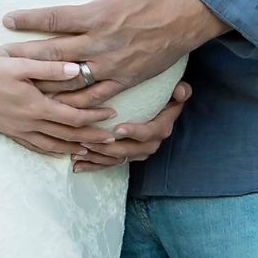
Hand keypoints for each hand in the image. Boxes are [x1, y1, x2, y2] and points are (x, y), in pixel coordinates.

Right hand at [0, 53, 117, 157]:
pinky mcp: (11, 133)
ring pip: (54, 145)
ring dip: (75, 148)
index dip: (94, 118)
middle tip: (112, 139)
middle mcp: (30, 123)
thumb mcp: (19, 64)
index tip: (111, 114)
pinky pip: (37, 147)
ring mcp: (20, 131)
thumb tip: (77, 69)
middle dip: (92, 138)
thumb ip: (49, 67)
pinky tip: (61, 151)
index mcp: (35, 106)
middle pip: (68, 136)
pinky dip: (53, 151)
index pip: (73, 117)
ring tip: (92, 150)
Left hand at [2, 0, 222, 94]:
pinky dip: (75, 104)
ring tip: (22, 80)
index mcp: (98, 15)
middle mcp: (101, 43)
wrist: (190, 17)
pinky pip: (94, 97)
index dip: (27, 20)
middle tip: (1, 56)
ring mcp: (112, 65)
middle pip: (53, 54)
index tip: (7, 20)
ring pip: (70, 80)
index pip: (53, 19)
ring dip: (43, 81)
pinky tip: (57, 106)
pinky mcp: (124, 80)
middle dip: (24, 55)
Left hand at [71, 81, 191, 172]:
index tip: (118, 128)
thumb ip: (180, 91)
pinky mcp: (124, 157)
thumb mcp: (175, 91)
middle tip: (90, 140)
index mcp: (162, 128)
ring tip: (80, 152)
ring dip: (98, 158)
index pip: (150, 132)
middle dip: (109, 148)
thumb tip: (181, 91)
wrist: (157, 108)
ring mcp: (136, 152)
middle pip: (131, 151)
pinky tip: (77, 166)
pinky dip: (93, 166)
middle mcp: (150, 143)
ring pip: (118, 159)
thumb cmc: (163, 96)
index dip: (135, 132)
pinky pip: (109, 164)